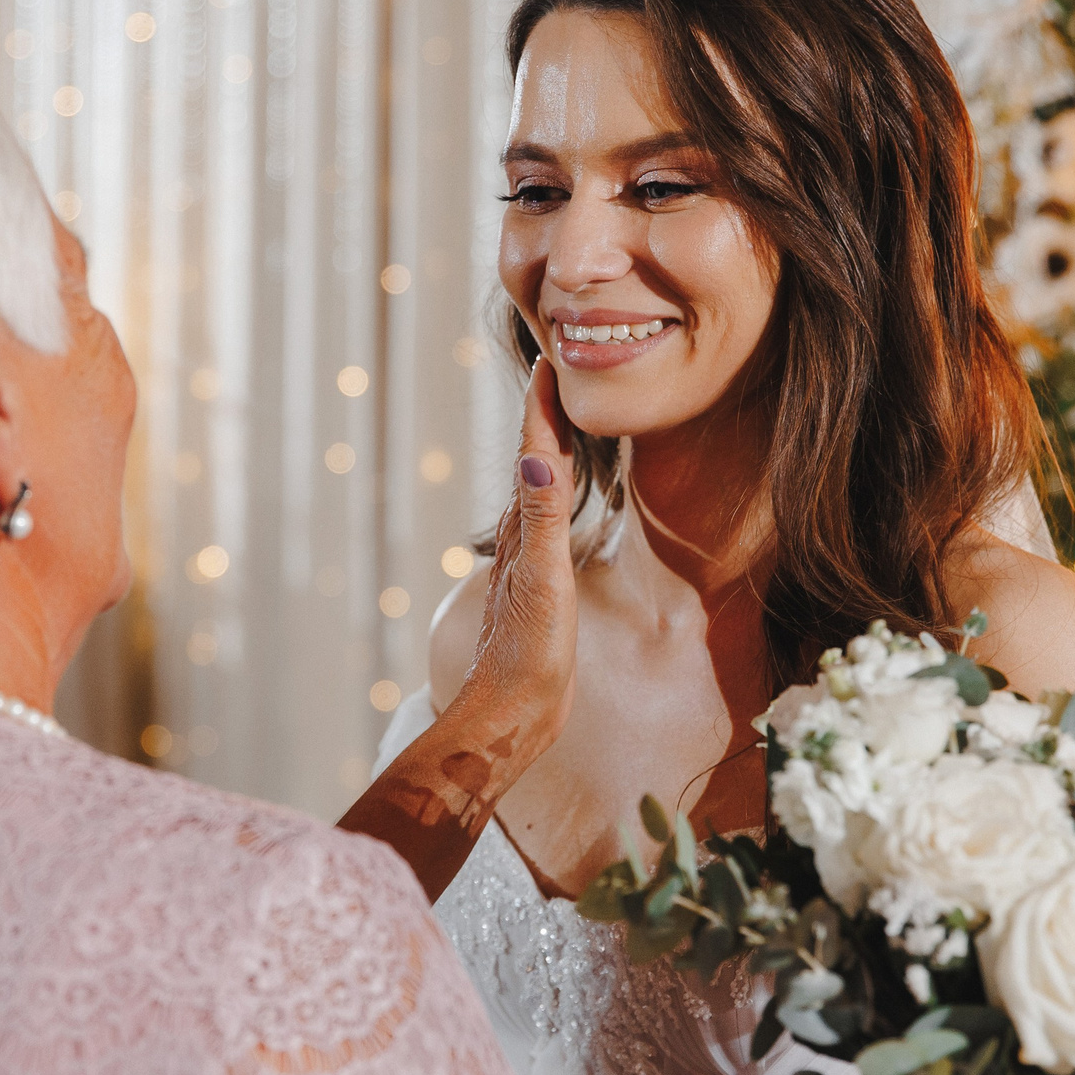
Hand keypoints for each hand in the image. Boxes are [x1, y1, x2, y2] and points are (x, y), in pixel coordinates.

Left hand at [334, 363, 578, 900]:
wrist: (512, 717)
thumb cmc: (527, 657)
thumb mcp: (544, 584)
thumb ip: (543, 519)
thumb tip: (538, 454)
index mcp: (522, 529)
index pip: (534, 450)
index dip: (542, 405)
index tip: (549, 356)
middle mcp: (520, 538)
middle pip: (533, 460)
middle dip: (544, 414)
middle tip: (556, 368)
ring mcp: (529, 563)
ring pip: (539, 489)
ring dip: (548, 448)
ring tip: (562, 414)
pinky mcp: (541, 588)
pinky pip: (549, 521)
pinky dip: (558, 491)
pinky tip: (561, 494)